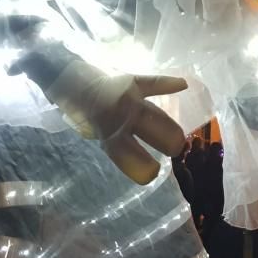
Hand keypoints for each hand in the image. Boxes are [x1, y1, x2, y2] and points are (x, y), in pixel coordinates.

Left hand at [44, 61, 186, 184]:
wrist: (75, 85)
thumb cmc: (88, 117)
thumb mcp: (102, 136)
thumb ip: (121, 147)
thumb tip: (146, 168)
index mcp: (109, 134)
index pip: (127, 154)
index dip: (141, 167)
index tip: (152, 175)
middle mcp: (120, 117)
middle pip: (146, 131)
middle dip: (165, 142)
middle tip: (176, 151)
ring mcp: (129, 98)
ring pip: (153, 113)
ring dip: (169, 126)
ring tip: (181, 137)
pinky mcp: (134, 82)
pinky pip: (152, 83)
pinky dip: (167, 83)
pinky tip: (183, 85)